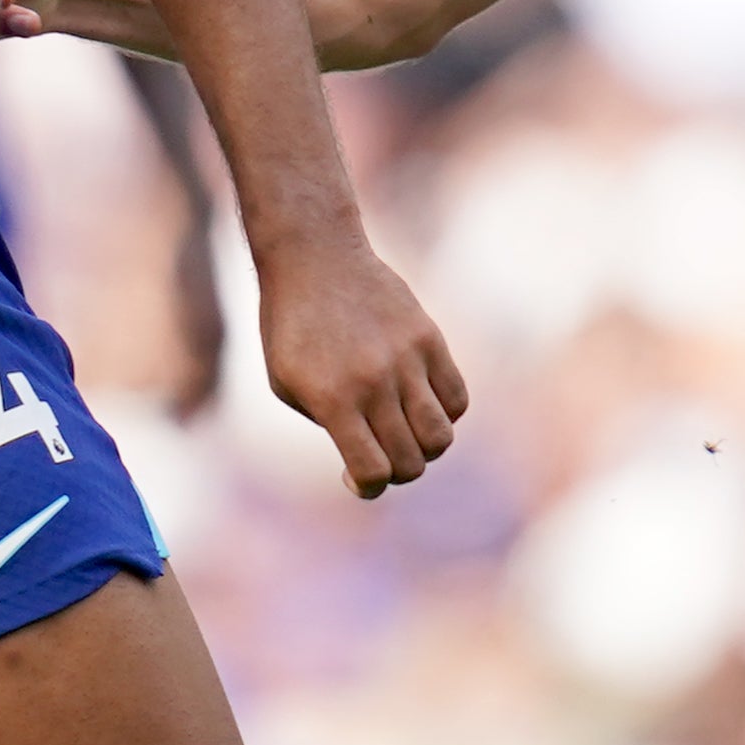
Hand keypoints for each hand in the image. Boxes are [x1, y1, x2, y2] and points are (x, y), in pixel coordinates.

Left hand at [248, 226, 466, 500]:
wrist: (315, 257)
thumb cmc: (292, 327)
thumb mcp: (288, 384)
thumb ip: (329, 424)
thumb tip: (371, 455)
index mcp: (332, 399)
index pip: (373, 471)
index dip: (367, 487)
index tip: (355, 477)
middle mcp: (374, 382)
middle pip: (411, 461)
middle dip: (397, 471)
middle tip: (380, 454)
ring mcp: (407, 360)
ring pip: (441, 436)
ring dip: (425, 448)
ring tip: (404, 432)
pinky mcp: (429, 339)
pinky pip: (456, 398)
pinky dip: (445, 414)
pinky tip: (419, 403)